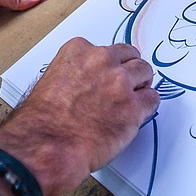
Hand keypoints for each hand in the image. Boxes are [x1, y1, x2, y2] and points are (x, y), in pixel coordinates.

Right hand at [0, 38, 158, 195]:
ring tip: (133, 98)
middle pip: (130, 56)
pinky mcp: (134, 107)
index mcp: (78, 51)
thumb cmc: (43, 122)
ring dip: (141, 85)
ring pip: (145, 72)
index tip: (108, 74)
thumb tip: (86, 82)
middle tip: (127, 85)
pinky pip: (152, 99)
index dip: (109, 65)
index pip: (105, 49)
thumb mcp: (51, 81)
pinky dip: (147, 106)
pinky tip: (138, 113)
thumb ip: (75, 74)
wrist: (48, 146)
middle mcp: (101, 60)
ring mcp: (120, 83)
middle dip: (129, 70)